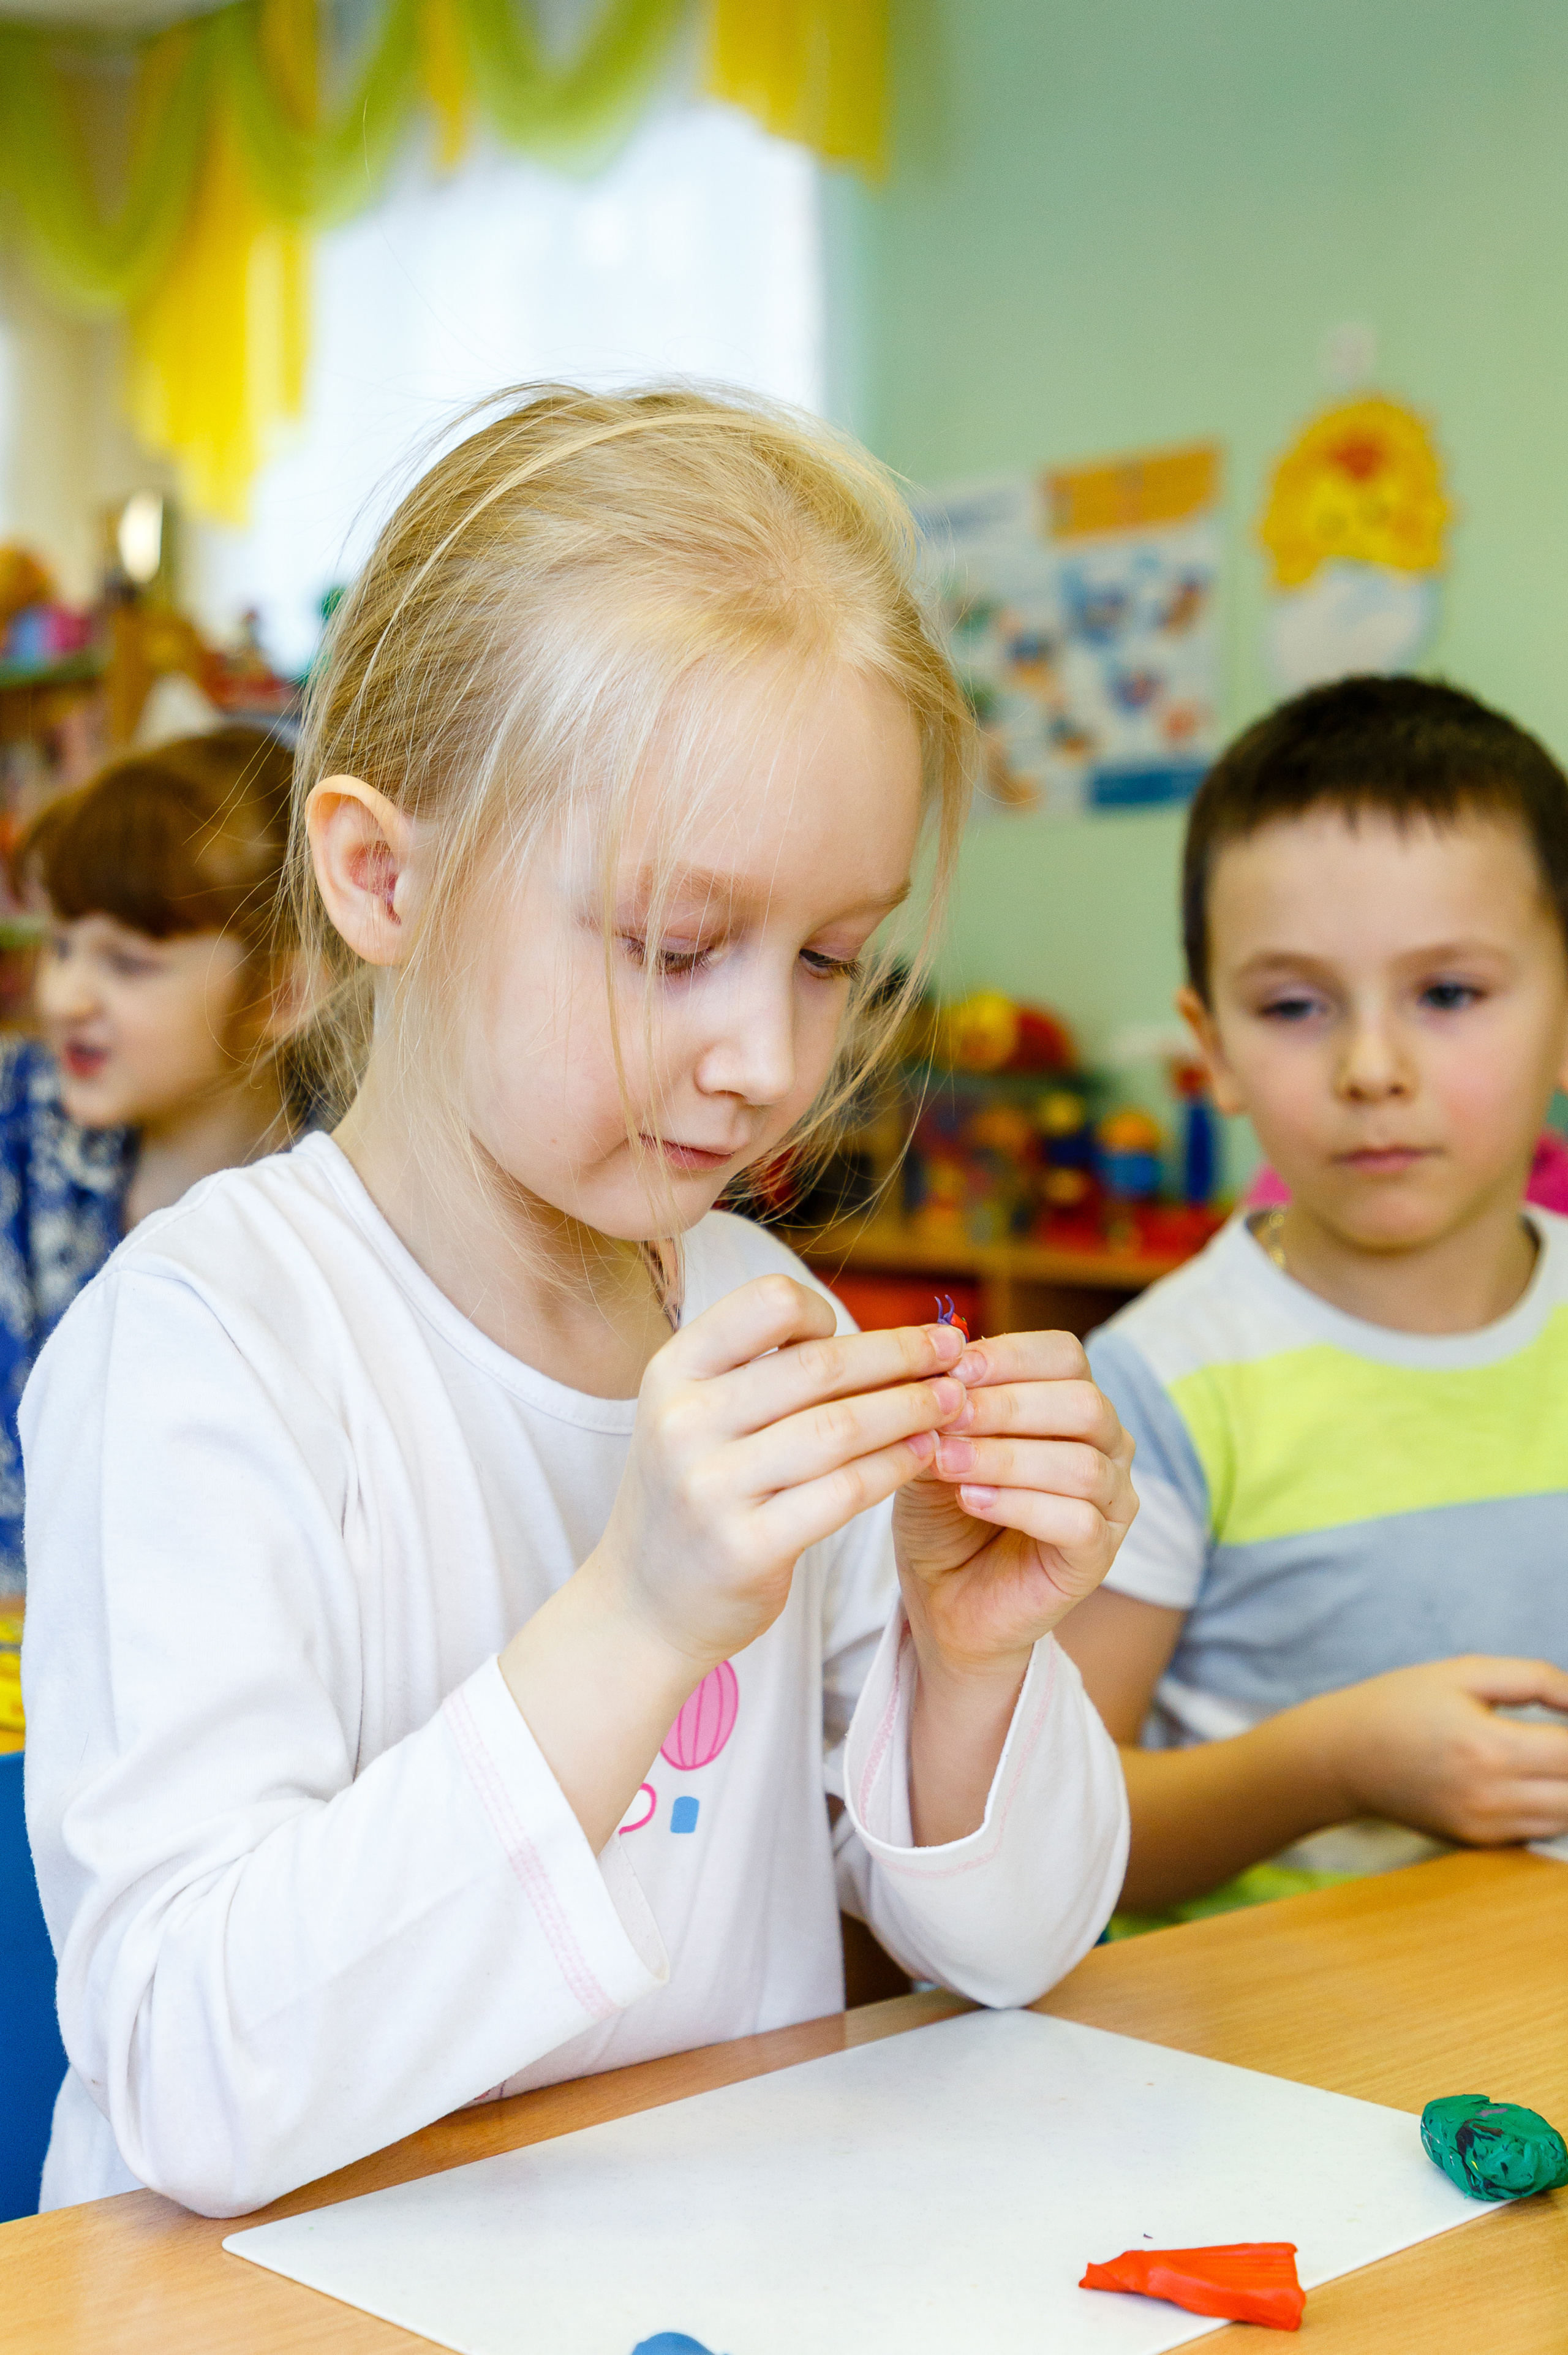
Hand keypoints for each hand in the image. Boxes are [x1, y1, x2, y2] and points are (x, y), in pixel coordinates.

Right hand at [595, 1276, 968, 1674]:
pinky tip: (926, 1454)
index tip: (866, 1334)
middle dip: (901, 1355)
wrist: (643, 1603)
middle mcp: (683, 1422)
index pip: (766, 1304)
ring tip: (954, 1402)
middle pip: (818, 1366)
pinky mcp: (747, 1547)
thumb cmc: (693, 1492)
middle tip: (955, 1351)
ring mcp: (711, 1487)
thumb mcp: (697, 1416)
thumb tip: (877, 1338)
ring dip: (911, 1409)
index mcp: (672, 1371)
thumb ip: (761, 1372)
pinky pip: (845, 1492)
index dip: (825, 1310)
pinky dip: (896, 1465)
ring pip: (840, 1428)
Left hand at [894, 1328, 1138, 1685]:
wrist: (942, 1597)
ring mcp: (1111, 1503)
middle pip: (1084, 1404)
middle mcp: (1107, 1447)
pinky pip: (1078, 1521)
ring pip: (1082, 1464)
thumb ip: (943, 1410)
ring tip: (947, 1461)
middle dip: (1009, 1404)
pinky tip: (970, 1500)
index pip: (1066, 1356)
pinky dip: (1019, 1505)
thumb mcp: (933, 1448)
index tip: (951, 1368)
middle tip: (948, 1415)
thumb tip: (937, 1367)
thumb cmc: (944, 1513)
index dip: (1011, 1355)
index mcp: (1071, 1405)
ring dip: (1007, 1456)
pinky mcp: (1098, 1557)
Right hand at [1315, 1656, 1567, 1843]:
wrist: (1342, 1757)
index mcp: (1489, 1746)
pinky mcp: (1480, 1843)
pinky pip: (1541, 1832)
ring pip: (1567, 1819)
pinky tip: (1541, 1780)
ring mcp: (1486, 1827)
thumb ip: (1535, 1678)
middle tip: (1563, 1741)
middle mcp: (1491, 1797)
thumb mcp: (1464, 1671)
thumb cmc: (1400, 1704)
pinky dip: (1555, 1808)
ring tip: (1553, 1757)